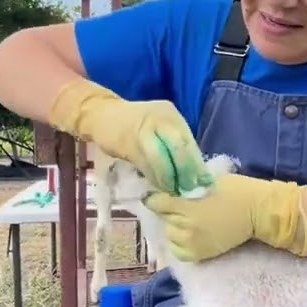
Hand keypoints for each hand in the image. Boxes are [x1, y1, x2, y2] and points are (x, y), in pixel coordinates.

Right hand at [48, 78, 212, 193]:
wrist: (102, 115)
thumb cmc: (135, 125)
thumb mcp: (159, 128)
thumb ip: (175, 145)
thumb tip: (195, 172)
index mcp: (171, 115)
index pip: (189, 142)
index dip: (197, 165)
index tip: (204, 183)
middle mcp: (159, 119)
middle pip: (178, 150)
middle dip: (185, 173)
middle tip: (189, 190)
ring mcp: (142, 130)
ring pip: (162, 160)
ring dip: (169, 179)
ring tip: (174, 191)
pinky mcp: (127, 143)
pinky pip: (145, 165)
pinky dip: (154, 178)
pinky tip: (158, 186)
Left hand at [144, 172, 306, 260]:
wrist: (259, 212)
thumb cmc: (238, 191)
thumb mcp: (209, 179)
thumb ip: (187, 184)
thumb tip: (170, 185)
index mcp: (187, 206)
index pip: (156, 203)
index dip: (156, 197)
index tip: (159, 194)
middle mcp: (186, 227)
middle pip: (163, 219)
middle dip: (168, 211)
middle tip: (180, 205)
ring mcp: (192, 243)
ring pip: (169, 235)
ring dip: (174, 227)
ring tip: (186, 220)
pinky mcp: (201, 254)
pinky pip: (178, 251)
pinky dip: (180, 243)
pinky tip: (189, 234)